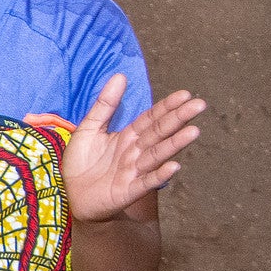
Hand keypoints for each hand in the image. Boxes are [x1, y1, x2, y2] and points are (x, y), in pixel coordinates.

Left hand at [61, 74, 205, 222]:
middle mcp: (135, 152)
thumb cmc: (81, 162)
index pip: (151, 118)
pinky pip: (146, 182)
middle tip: (199, 105)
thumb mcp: (89, 128)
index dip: (167, 107)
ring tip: (193, 131)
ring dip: (174, 144)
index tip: (185, 94)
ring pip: (157, 155)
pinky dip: (159, 175)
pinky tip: (173, 166)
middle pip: (159, 133)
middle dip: (178, 119)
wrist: (71, 194)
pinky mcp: (128, 190)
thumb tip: (120, 76)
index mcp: (128, 136)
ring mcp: (134, 171)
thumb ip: (105, 105)